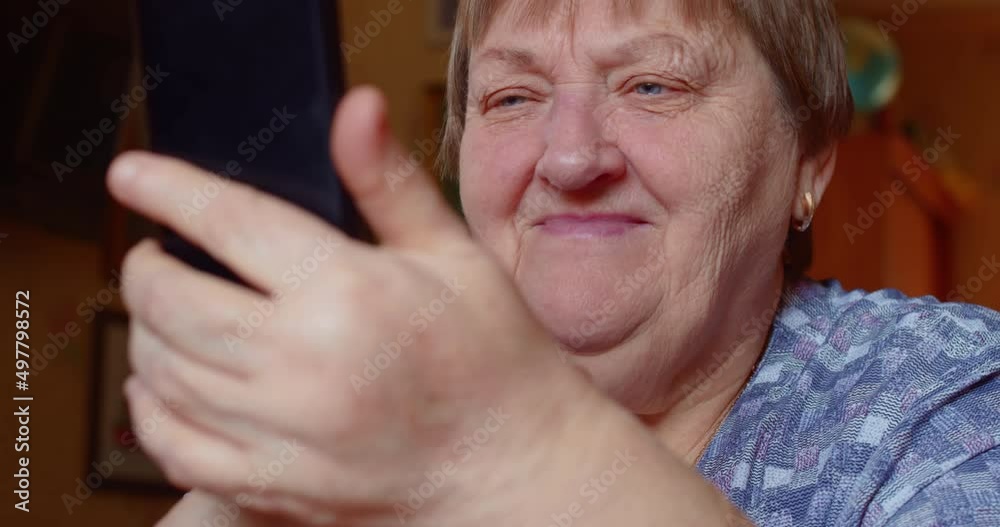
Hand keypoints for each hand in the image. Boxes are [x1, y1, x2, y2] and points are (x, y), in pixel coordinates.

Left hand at [110, 87, 592, 524]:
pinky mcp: (273, 485)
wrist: (511, 465)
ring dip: (146, 331)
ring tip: (167, 311)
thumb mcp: (454, 254)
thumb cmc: (492, 356)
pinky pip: (173, 445)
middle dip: (146, 266)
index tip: (133, 176)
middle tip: (155, 254)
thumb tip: (355, 107)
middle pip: (171, 300)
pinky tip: (168, 383)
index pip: (228, 222)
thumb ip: (389, 182)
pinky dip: (151, 407)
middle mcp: (305, 364)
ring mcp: (283, 432)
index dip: (168, 189)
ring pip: (161, 371)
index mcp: (350, 293)